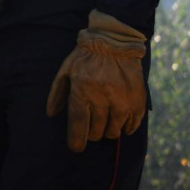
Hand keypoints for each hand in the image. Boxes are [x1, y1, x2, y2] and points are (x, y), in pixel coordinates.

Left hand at [46, 10, 147, 152]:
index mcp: (82, 91)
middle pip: (97, 131)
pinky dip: (126, 128)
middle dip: (92, 134)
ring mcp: (122, 100)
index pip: (78, 124)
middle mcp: (102, 98)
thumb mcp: (66, 71)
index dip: (76, 140)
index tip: (76, 147)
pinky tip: (121, 122)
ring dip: (108, 131)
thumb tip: (51, 114)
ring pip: (114, 131)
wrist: (114, 42)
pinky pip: (132, 125)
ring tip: (105, 121)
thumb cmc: (84, 57)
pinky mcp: (138, 100)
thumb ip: (57, 93)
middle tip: (91, 127)